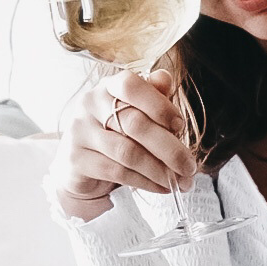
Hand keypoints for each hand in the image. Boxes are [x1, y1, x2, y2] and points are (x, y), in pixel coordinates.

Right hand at [48, 69, 197, 217]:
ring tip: (180, 182)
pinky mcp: (76, 159)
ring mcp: (80, 131)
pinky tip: (162, 187)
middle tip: (189, 166)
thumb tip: (165, 78)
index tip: (180, 125)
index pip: (131, 86)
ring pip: (128, 152)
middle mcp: (89, 104)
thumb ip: (154, 97)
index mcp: (108, 86)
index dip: (159, 104)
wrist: (83, 167)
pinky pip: (117, 172)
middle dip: (169, 148)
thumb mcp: (138, 114)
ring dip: (160, 170)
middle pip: (135, 124)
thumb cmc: (118, 135)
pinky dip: (145, 182)